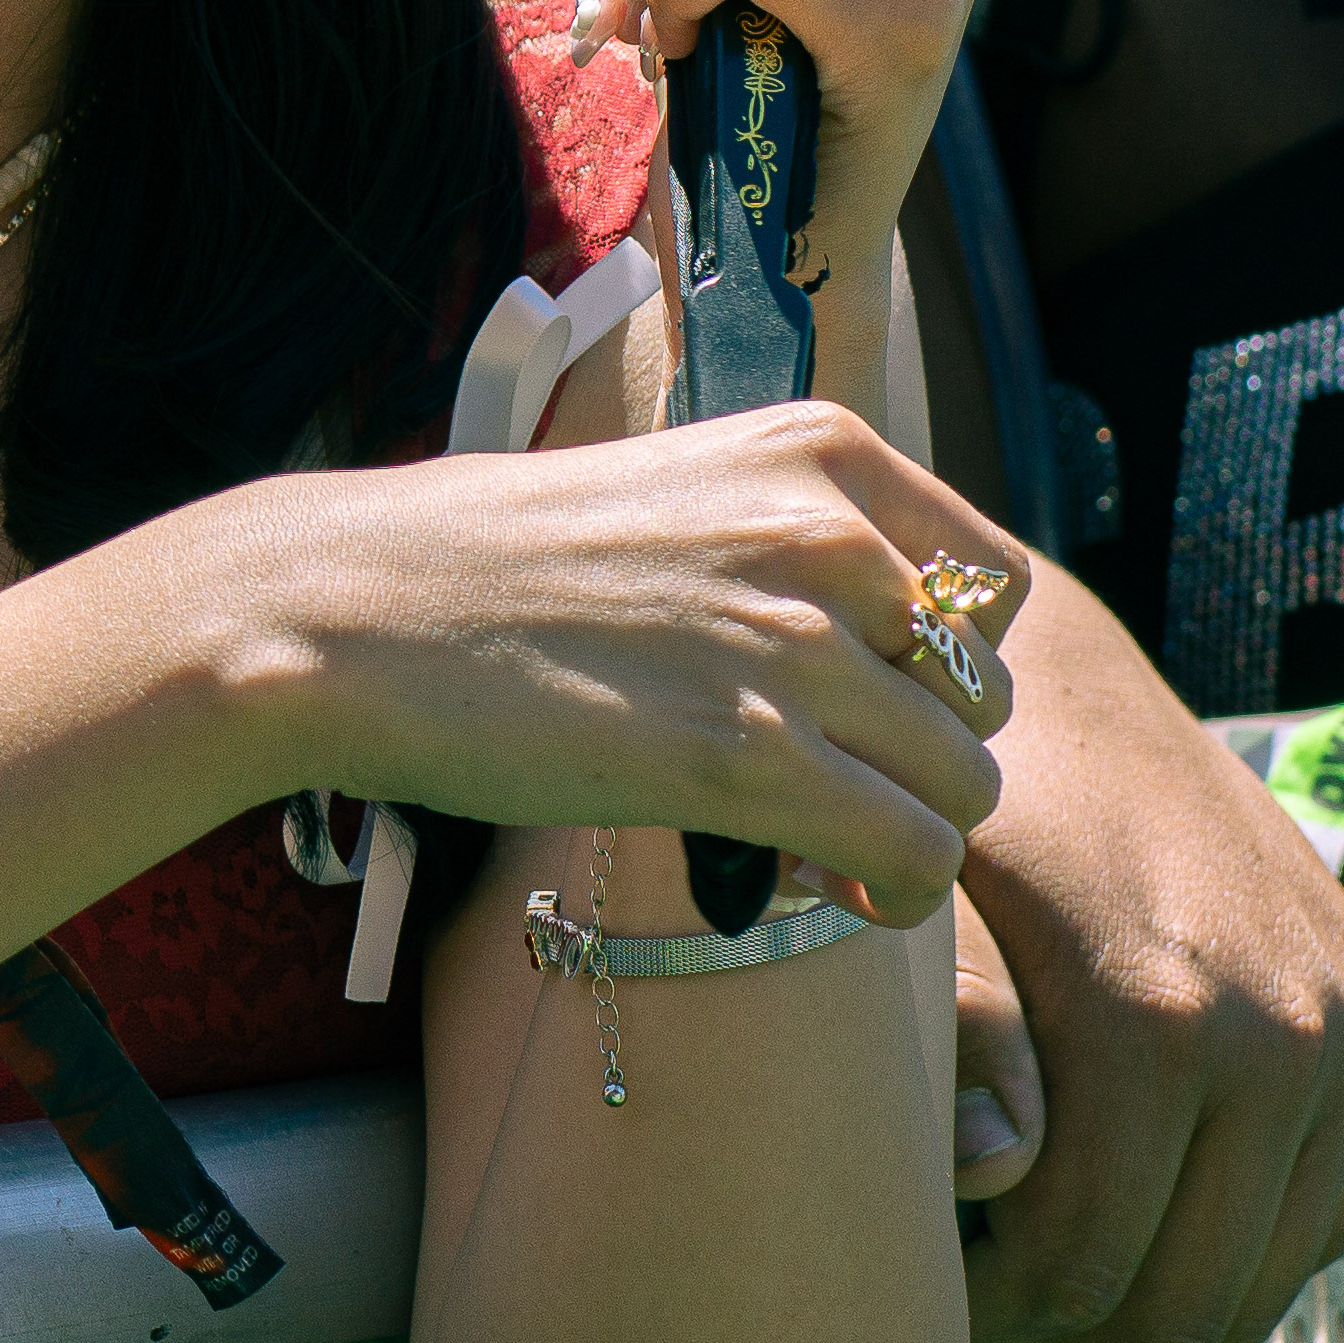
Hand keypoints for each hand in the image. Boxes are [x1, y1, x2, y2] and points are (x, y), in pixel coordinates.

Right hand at [268, 399, 1020, 922]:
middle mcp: (827, 536)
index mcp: (814, 452)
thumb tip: (873, 654)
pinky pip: (918, 851)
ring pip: (966, 780)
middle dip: (920, 752)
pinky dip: (894, 890)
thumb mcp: (667, 494)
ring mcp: (794, 646)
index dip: (942, 663)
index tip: (869, 702)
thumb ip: (782, 546)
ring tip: (821, 844)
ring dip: (908, 828)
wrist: (348, 609)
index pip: (995, 582)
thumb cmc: (481, 561)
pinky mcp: (751, 757)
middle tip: (829, 785)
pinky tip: (825, 887)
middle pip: (984, 690)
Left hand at [958, 573, 1343, 1342]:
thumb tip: (997, 1173)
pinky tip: (1140, 1225)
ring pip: (1267, 1270)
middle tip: (988, 1319)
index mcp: (1160, 1014)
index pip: (1091, 1260)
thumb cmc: (959, 797)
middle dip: (1077, 1336)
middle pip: (1189, 1292)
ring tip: (1050, 1284)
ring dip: (1161, 1307)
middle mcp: (1285, 1030)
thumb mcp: (923, 901)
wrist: (1057, 674)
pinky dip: (1242, 1248)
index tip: (936, 1296)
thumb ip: (963, 1034)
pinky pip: (1328, 1205)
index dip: (1003, 1312)